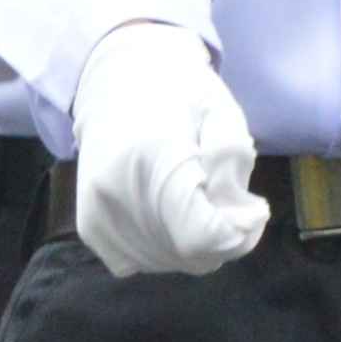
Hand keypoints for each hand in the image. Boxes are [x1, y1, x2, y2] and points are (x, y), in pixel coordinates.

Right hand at [69, 22, 263, 277]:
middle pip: (188, 256)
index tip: (251, 206)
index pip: (200, 235)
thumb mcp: (222, 111)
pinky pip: (137, 263)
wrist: (113, 77)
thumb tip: (240, 218)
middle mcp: (117, 191)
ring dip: (195, 247)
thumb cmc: (178, 91)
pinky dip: (163, 250)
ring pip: (167, 264)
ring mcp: (97, 212)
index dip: (237, 231)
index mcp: (154, 156)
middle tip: (232, 202)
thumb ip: (234, 162)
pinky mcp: (89, 227)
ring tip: (198, 203)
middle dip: (224, 240)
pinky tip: (168, 215)